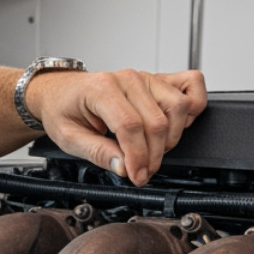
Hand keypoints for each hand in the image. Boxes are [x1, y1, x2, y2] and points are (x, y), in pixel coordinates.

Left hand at [26, 68, 206, 185]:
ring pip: (177, 107)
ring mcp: (146, 77)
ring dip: (171, 136)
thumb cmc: (64, 108)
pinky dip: (193, 106)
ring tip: (152, 151)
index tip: (136, 175)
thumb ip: (97, 153)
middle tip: (141, 172)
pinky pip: (191, 84)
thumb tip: (124, 167)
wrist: (61, 91)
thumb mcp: (68, 137)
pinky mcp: (158, 79)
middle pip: (156, 122)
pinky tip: (175, 125)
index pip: (130, 126)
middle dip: (153, 155)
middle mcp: (127, 79)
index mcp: (101, 89)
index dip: (137, 157)